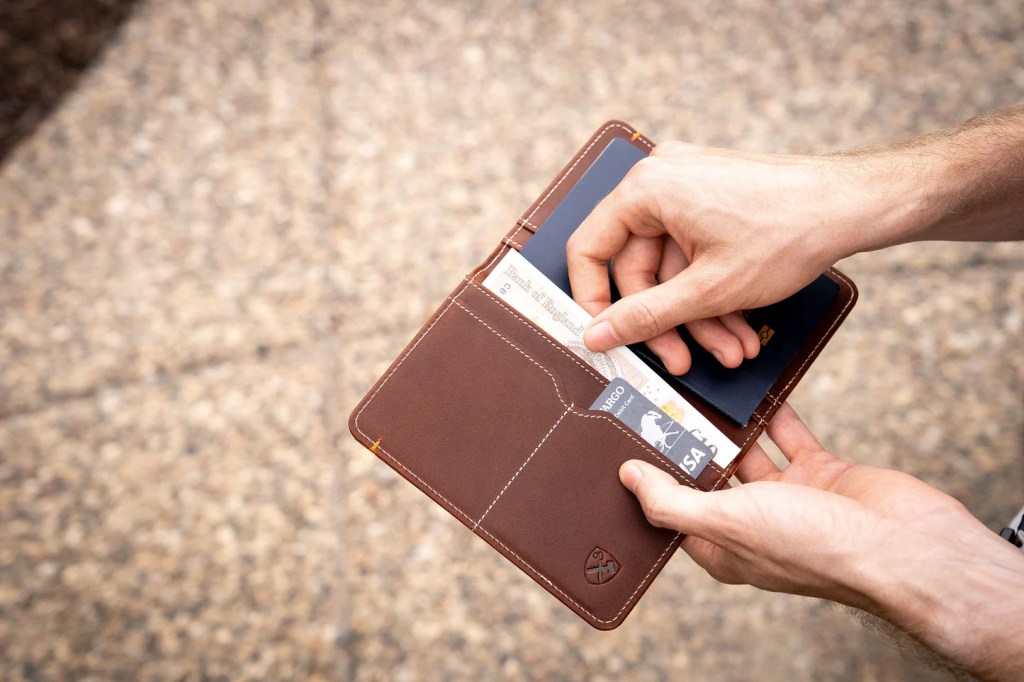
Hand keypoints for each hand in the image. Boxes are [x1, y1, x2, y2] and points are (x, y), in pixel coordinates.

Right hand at [565, 142, 900, 372]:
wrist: (854, 204)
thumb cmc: (787, 232)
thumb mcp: (707, 291)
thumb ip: (643, 317)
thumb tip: (595, 336)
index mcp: (646, 188)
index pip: (588, 249)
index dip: (593, 301)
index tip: (606, 336)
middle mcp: (661, 179)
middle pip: (637, 267)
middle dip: (668, 320)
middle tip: (682, 361)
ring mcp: (688, 186)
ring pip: (671, 267)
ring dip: (698, 315)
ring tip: (730, 349)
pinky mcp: (712, 199)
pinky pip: (694, 254)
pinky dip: (712, 291)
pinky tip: (739, 325)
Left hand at [619, 403, 1023, 680]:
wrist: (908, 547)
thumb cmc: (818, 548)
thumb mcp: (729, 522)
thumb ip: (673, 502)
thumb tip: (628, 478)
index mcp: (725, 547)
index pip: (672, 510)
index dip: (650, 479)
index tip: (629, 440)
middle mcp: (754, 523)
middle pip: (709, 474)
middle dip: (688, 441)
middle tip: (659, 398)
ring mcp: (790, 497)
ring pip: (748, 449)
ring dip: (729, 421)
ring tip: (699, 384)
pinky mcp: (822, 472)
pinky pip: (789, 434)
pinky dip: (774, 410)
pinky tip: (755, 384)